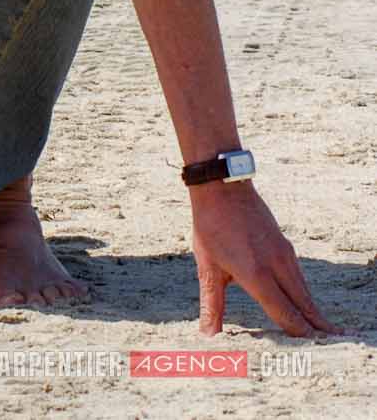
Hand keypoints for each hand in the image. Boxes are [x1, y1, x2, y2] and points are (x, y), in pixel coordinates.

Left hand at [189, 181, 338, 335]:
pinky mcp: (287, 247)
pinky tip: (306, 303)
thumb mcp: (207, 267)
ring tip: (324, 331)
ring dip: (313, 312)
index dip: (297, 333)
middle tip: (331, 345)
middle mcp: (277, 266)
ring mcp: (285, 255)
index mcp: (256, 274)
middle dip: (316, 328)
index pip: (285, 313)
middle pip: (304, 305)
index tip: (307, 350)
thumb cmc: (210, 227)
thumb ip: (212, 303)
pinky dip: (305, 294)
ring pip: (304, 291)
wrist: (223, 189)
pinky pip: (299, 278)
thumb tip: (208, 334)